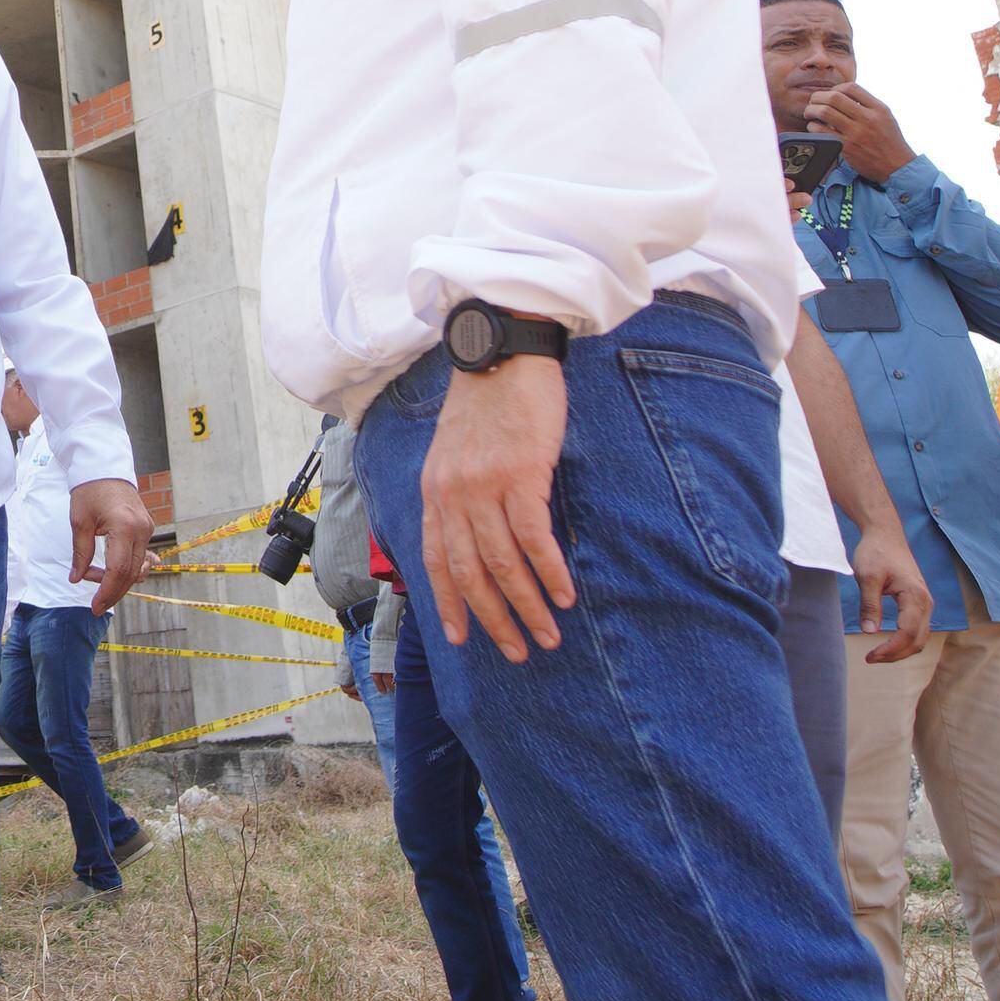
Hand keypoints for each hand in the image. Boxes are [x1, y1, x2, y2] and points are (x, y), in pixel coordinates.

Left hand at [69, 478, 153, 614]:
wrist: (104, 467)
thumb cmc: (89, 491)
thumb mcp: (80, 522)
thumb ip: (81, 553)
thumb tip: (76, 579)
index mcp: (124, 527)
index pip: (118, 570)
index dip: (106, 591)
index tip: (94, 606)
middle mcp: (142, 530)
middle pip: (131, 574)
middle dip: (112, 591)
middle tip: (95, 604)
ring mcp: (148, 529)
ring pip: (138, 568)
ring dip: (118, 581)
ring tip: (95, 580)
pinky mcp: (147, 529)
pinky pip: (140, 557)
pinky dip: (127, 569)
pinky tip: (111, 575)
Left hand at [420, 354, 573, 661]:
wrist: (502, 349)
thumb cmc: (487, 400)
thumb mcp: (456, 450)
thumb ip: (459, 492)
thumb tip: (474, 533)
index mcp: (434, 490)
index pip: (434, 559)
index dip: (447, 602)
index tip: (459, 637)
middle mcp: (452, 494)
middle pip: (469, 572)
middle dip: (492, 619)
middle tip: (516, 651)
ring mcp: (484, 485)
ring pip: (502, 563)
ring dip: (526, 605)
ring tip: (548, 634)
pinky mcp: (520, 473)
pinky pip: (533, 537)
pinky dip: (549, 572)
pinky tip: (565, 595)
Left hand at [805, 81, 913, 187]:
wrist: (897, 167)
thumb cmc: (889, 141)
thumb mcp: (885, 116)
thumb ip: (867, 104)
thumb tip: (842, 94)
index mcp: (878, 109)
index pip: (851, 87)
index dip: (835, 88)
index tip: (831, 94)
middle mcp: (867, 119)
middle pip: (834, 97)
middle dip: (818, 96)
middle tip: (814, 101)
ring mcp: (856, 134)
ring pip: (825, 112)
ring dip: (812, 110)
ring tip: (810, 113)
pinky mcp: (846, 148)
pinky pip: (822, 132)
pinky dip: (813, 127)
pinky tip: (815, 128)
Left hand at [849, 519, 932, 661]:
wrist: (885, 534)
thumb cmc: (876, 552)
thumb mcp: (867, 577)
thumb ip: (870, 605)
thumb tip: (870, 632)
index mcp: (915, 596)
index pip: (908, 633)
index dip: (890, 649)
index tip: (870, 656)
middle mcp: (926, 602)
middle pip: (917, 640)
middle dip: (895, 655)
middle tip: (870, 659)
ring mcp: (925, 603)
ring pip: (920, 638)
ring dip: (901, 651)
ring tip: (877, 655)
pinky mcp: (919, 603)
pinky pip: (918, 630)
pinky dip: (905, 642)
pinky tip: (887, 645)